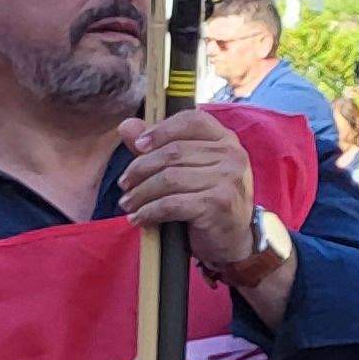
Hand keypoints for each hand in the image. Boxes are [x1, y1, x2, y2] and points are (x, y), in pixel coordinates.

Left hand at [119, 111, 258, 267]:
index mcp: (225, 140)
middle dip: (140, 168)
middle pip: (173, 152)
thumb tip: (127, 125)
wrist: (233, 239)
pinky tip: (140, 218)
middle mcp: (232, 155)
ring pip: (169, 178)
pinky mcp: (218, 204)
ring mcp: (228, 179)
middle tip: (124, 184)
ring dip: (141, 193)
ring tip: (128, 203)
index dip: (160, 130)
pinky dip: (149, 212)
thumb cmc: (208, 200)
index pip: (191, 120)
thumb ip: (158, 146)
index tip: (138, 146)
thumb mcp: (187, 169)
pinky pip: (172, 204)